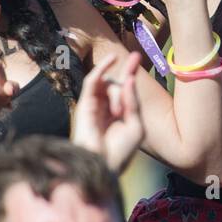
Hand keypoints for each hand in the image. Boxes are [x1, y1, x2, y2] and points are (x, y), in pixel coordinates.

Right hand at [71, 50, 144, 173]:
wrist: (102, 165)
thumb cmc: (121, 151)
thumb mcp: (136, 126)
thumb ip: (132, 102)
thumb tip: (128, 79)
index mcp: (119, 115)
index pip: (124, 88)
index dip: (130, 71)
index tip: (137, 56)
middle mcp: (106, 108)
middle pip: (117, 84)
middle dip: (126, 84)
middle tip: (130, 82)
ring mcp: (95, 106)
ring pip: (108, 83)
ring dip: (117, 92)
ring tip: (117, 112)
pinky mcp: (84, 104)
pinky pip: (92, 81)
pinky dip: (101, 69)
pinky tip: (111, 59)